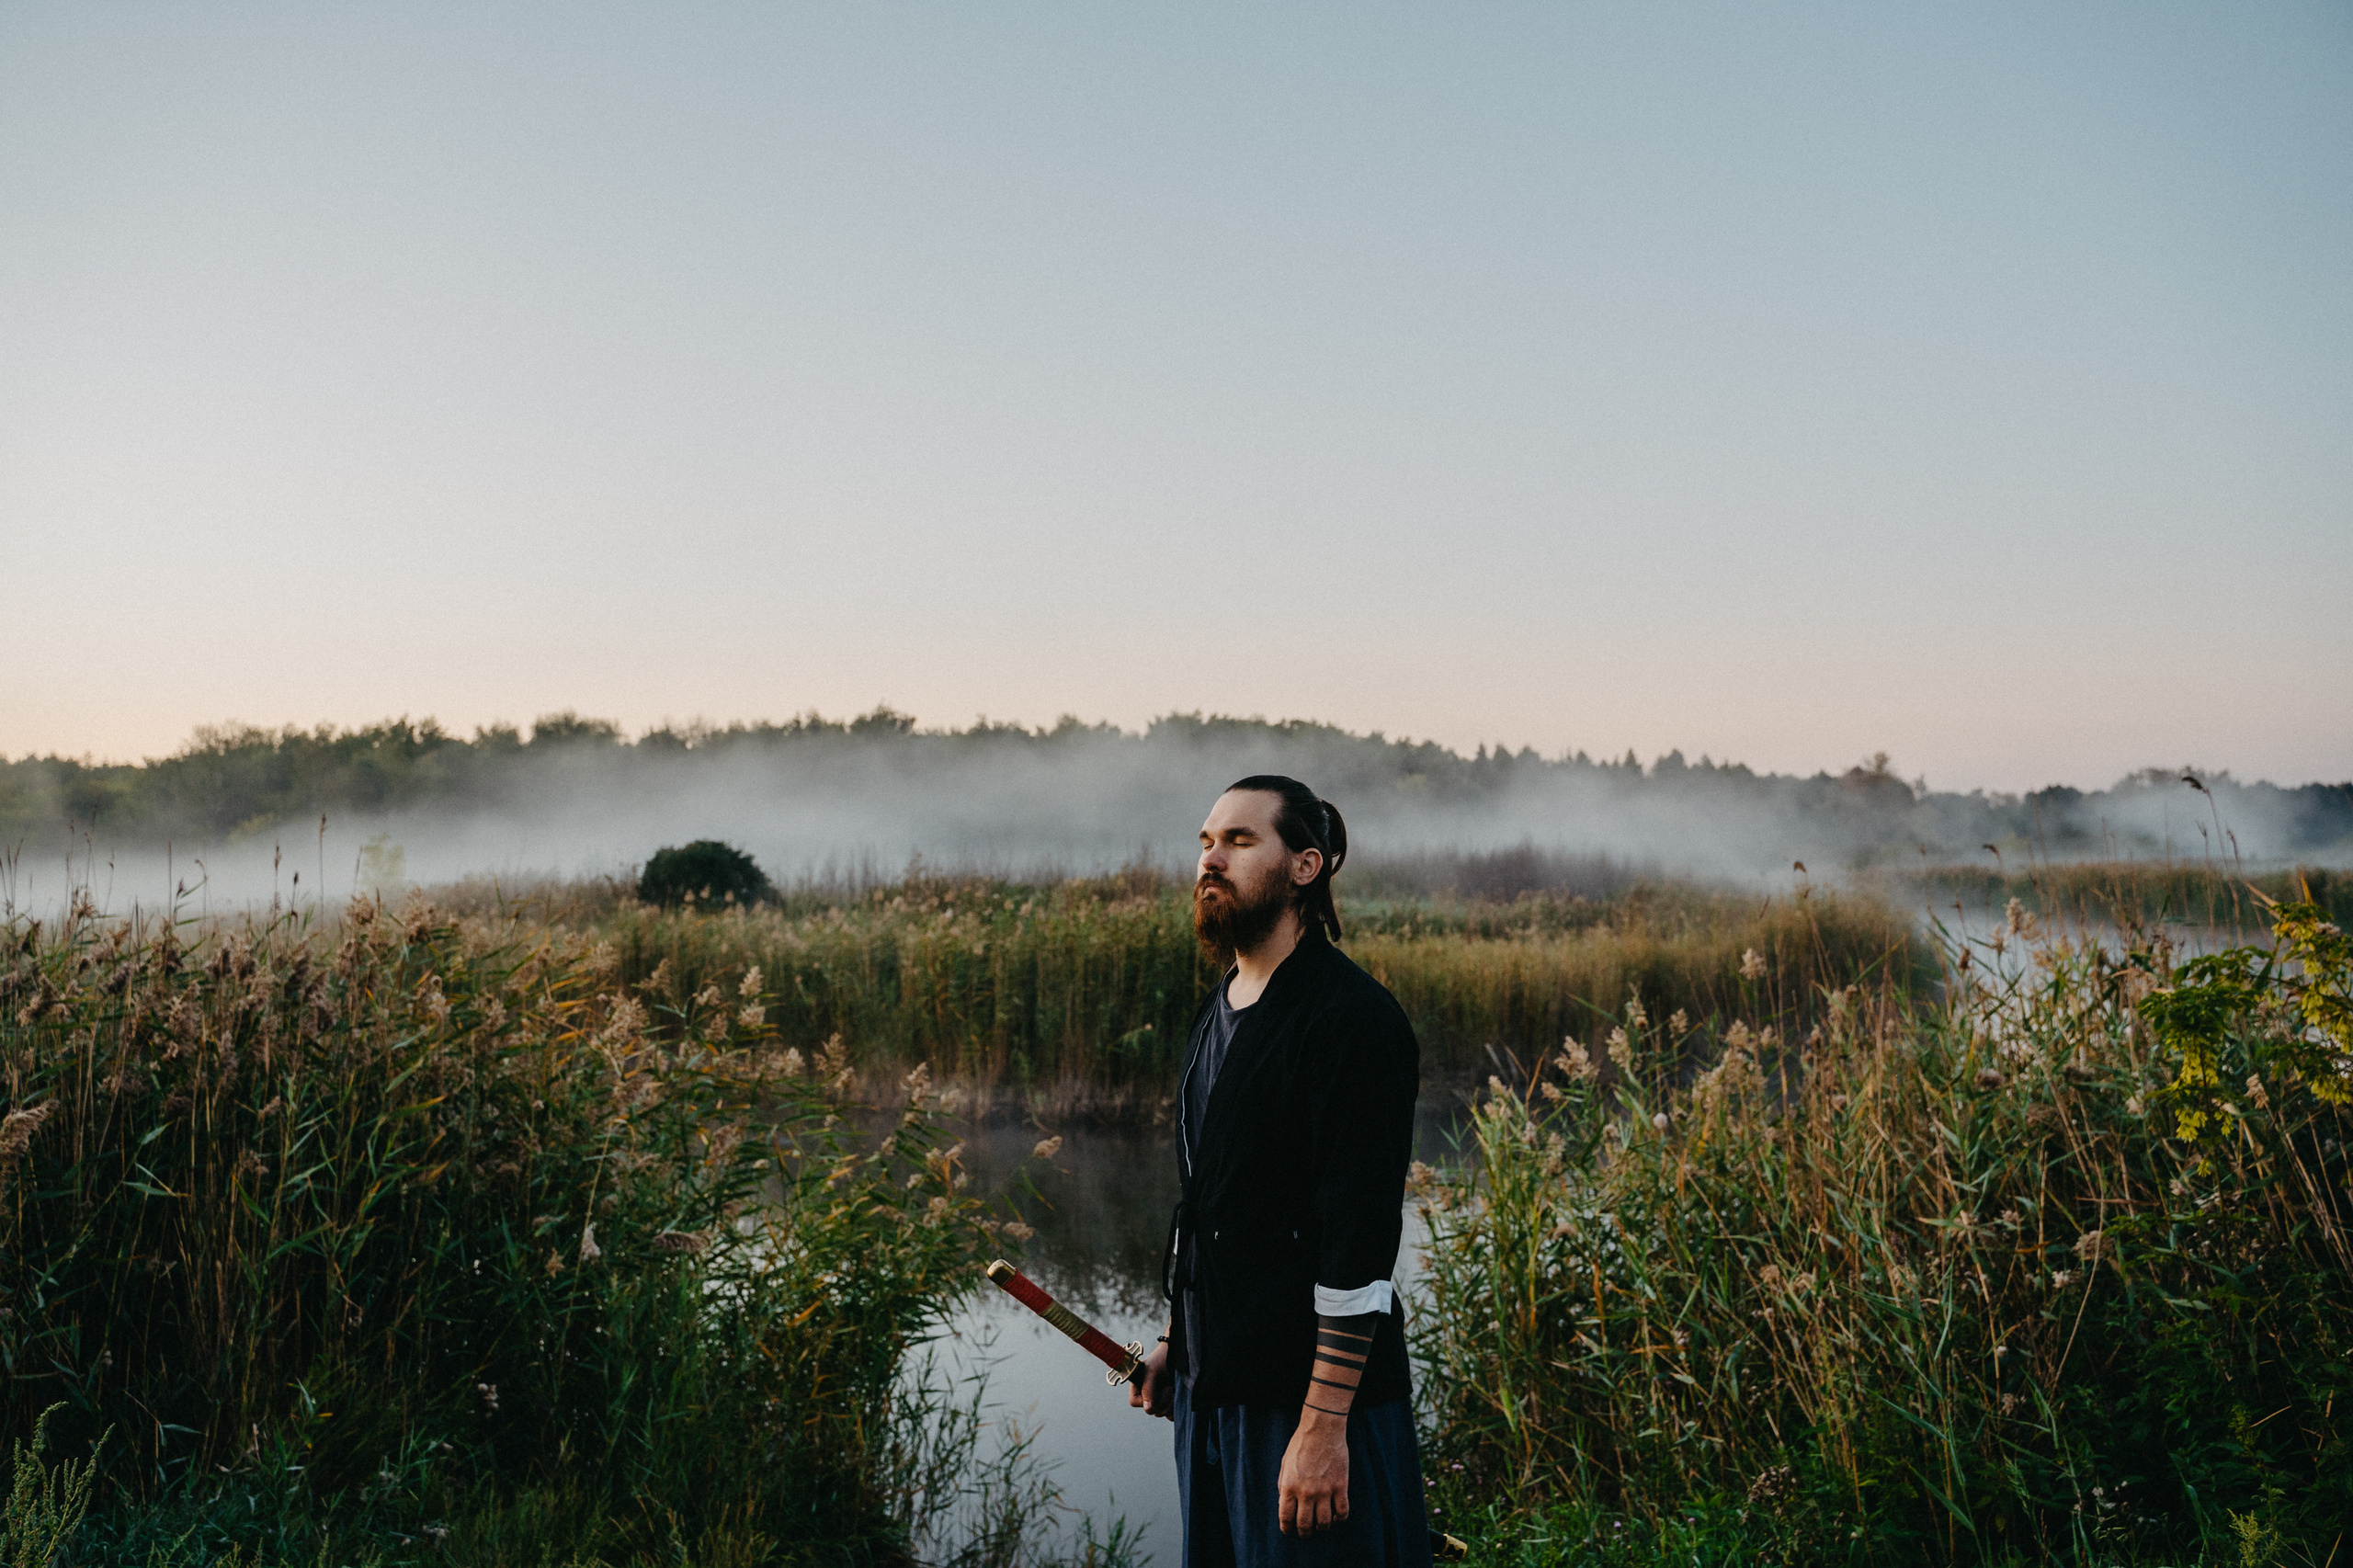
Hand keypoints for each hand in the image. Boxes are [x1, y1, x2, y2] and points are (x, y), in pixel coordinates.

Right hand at [1127, 1342, 1173, 1419]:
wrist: (1181, 1353)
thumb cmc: (1163, 1358)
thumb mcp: (1153, 1371)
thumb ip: (1148, 1389)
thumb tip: (1148, 1409)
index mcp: (1138, 1386)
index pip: (1134, 1402)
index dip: (1145, 1400)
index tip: (1157, 1390)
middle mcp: (1148, 1395)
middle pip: (1151, 1411)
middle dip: (1162, 1400)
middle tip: (1168, 1386)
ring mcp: (1160, 1400)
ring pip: (1162, 1413)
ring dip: (1170, 1403)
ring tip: (1174, 1388)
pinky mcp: (1171, 1404)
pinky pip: (1171, 1416)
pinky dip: (1175, 1409)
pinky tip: (1178, 1396)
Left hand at [1277, 1407, 1349, 1535]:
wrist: (1322, 1430)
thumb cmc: (1300, 1444)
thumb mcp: (1284, 1464)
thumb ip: (1283, 1485)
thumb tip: (1284, 1503)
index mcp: (1289, 1487)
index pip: (1286, 1518)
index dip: (1287, 1529)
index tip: (1289, 1531)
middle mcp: (1306, 1493)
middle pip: (1305, 1524)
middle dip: (1304, 1533)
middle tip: (1306, 1534)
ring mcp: (1325, 1491)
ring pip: (1324, 1522)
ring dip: (1322, 1528)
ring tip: (1321, 1527)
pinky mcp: (1340, 1486)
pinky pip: (1342, 1511)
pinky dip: (1340, 1519)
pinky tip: (1337, 1518)